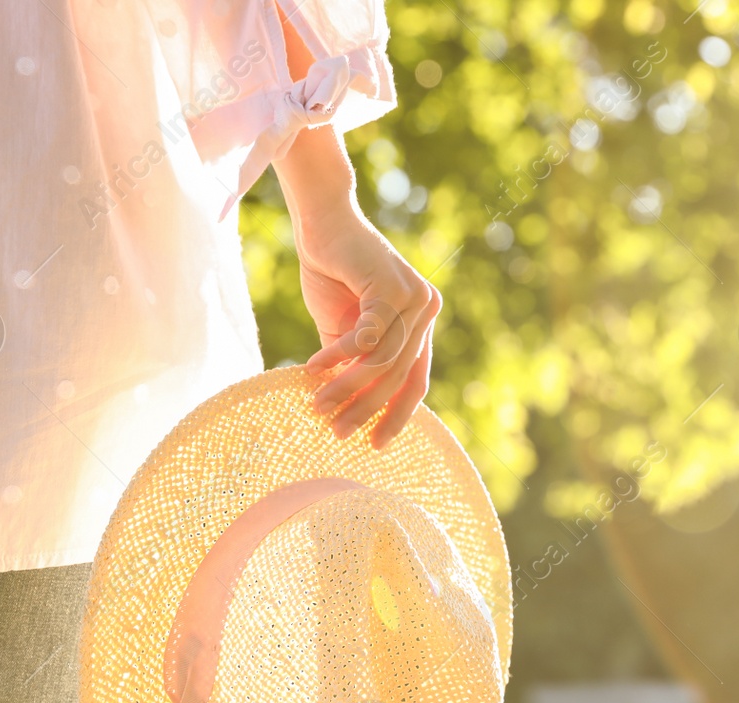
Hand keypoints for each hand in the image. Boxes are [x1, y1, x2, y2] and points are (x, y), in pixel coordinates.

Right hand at [296, 206, 439, 447]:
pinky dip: (338, 357)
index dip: (397, 414)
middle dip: (365, 408)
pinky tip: (312, 371)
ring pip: (382, 361)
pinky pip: (366, 337)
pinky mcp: (391, 287)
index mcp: (421, 322)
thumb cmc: (333, 272)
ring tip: (317, 405)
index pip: (416, 379)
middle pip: (399, 375)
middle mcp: (426, 310)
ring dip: (346, 387)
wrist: (323, 222)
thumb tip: (343, 407)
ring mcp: (414, 297)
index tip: (376, 444)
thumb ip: (353, 362)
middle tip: (337, 433)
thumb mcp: (344, 328)